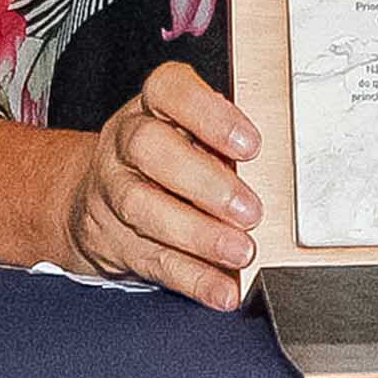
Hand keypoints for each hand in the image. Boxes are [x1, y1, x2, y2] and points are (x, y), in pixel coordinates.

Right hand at [62, 62, 262, 309]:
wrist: (100, 194)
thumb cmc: (168, 155)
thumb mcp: (193, 131)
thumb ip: (225, 142)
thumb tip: (276, 167)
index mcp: (152, 105)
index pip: (170, 89)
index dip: (210, 115)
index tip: (250, 145)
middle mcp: (125, 141)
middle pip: (149, 149)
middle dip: (205, 182)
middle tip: (250, 210)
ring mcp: (111, 190)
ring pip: (144, 207)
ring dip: (199, 235)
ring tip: (241, 251)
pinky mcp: (110, 239)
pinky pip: (151, 260)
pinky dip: (193, 278)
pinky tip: (222, 289)